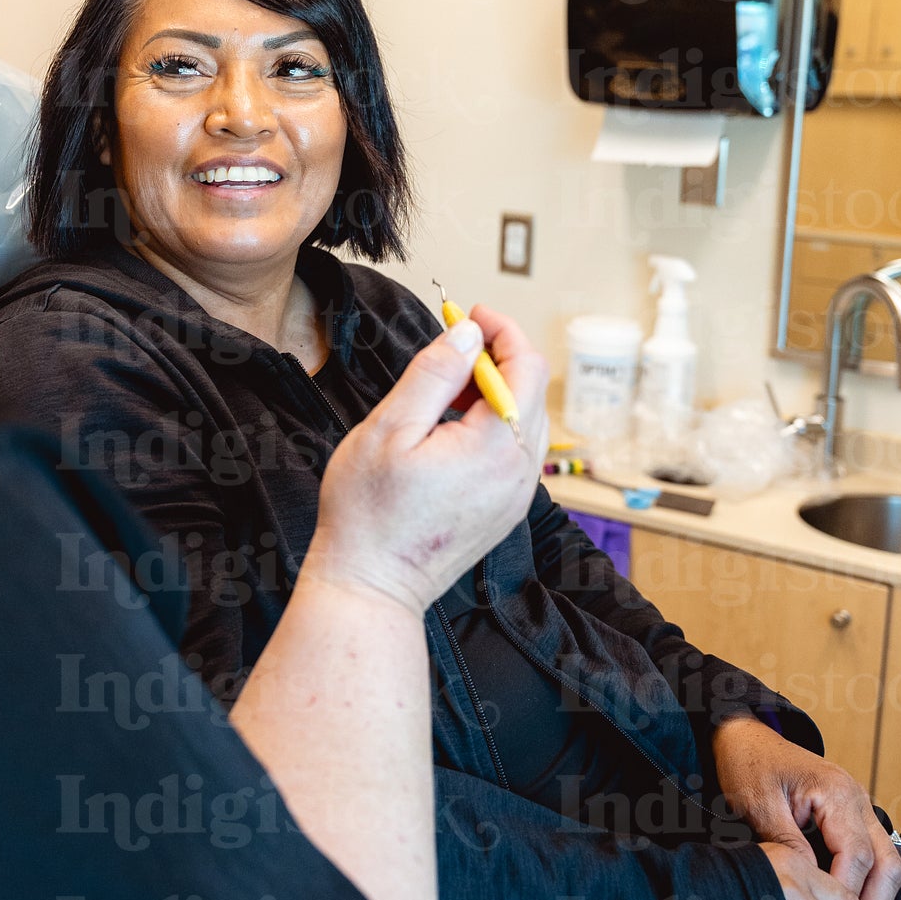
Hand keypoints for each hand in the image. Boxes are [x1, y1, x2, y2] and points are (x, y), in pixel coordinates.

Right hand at [308, 314, 543, 618]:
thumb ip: (434, 373)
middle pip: (533, 390)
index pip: (526, 366)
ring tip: (447, 387)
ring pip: (527, 419)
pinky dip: (495, 423)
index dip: (502, 330)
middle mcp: (519, 471)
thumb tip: (467, 333)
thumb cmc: (368, 513)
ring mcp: (517, 494)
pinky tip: (453, 428)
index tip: (469, 313)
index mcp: (496, 445)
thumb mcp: (389, 428)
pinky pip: (516, 450)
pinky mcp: (505, 509)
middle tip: (452, 344)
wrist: (371, 586)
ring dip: (497, 390)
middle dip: (498, 356)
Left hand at [713, 717, 900, 899]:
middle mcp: (858, 799)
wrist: (744, 737)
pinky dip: (867, 884)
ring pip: (887, 862)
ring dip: (875, 898)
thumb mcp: (758, 804)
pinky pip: (873, 855)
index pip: (857, 855)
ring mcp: (860, 808)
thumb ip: (786, 844)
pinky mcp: (852, 817)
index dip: (847, 894)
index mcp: (837, 792)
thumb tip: (810, 887)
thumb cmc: (748, 766)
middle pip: (887, 863)